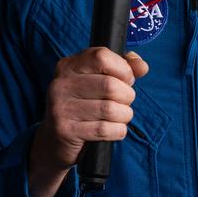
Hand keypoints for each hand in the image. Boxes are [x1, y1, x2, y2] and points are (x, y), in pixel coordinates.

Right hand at [33, 47, 149, 171]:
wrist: (55, 139)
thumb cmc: (84, 105)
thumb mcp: (98, 80)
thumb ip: (123, 68)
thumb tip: (142, 66)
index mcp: (68, 66)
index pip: (102, 56)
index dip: (123, 69)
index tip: (126, 79)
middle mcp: (61, 84)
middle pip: (110, 85)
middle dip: (127, 96)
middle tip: (123, 102)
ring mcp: (61, 107)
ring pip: (110, 109)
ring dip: (124, 115)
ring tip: (119, 116)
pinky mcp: (65, 130)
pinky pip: (105, 130)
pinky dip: (118, 131)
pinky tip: (112, 130)